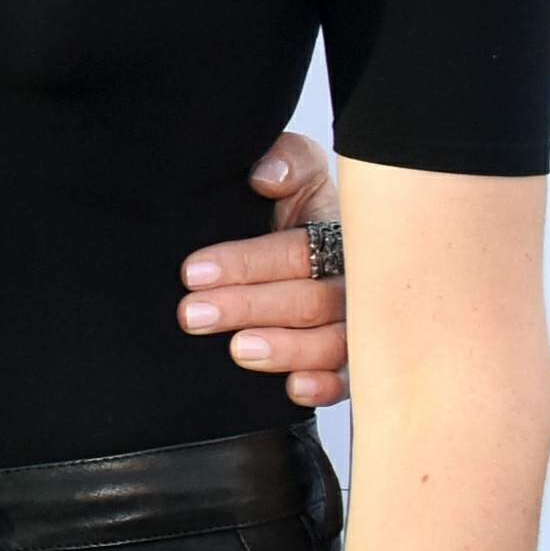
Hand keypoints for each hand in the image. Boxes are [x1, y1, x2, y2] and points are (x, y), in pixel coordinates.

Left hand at [178, 136, 347, 406]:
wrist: (293, 241)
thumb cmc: (292, 206)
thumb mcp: (292, 172)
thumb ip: (286, 162)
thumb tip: (265, 178)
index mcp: (339, 231)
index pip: (297, 250)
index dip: (247, 262)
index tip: (192, 271)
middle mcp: (354, 281)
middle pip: (311, 300)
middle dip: (248, 307)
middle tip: (193, 314)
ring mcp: (357, 323)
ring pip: (333, 343)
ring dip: (285, 348)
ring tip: (238, 349)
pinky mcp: (354, 360)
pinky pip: (351, 379)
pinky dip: (327, 386)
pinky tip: (295, 388)